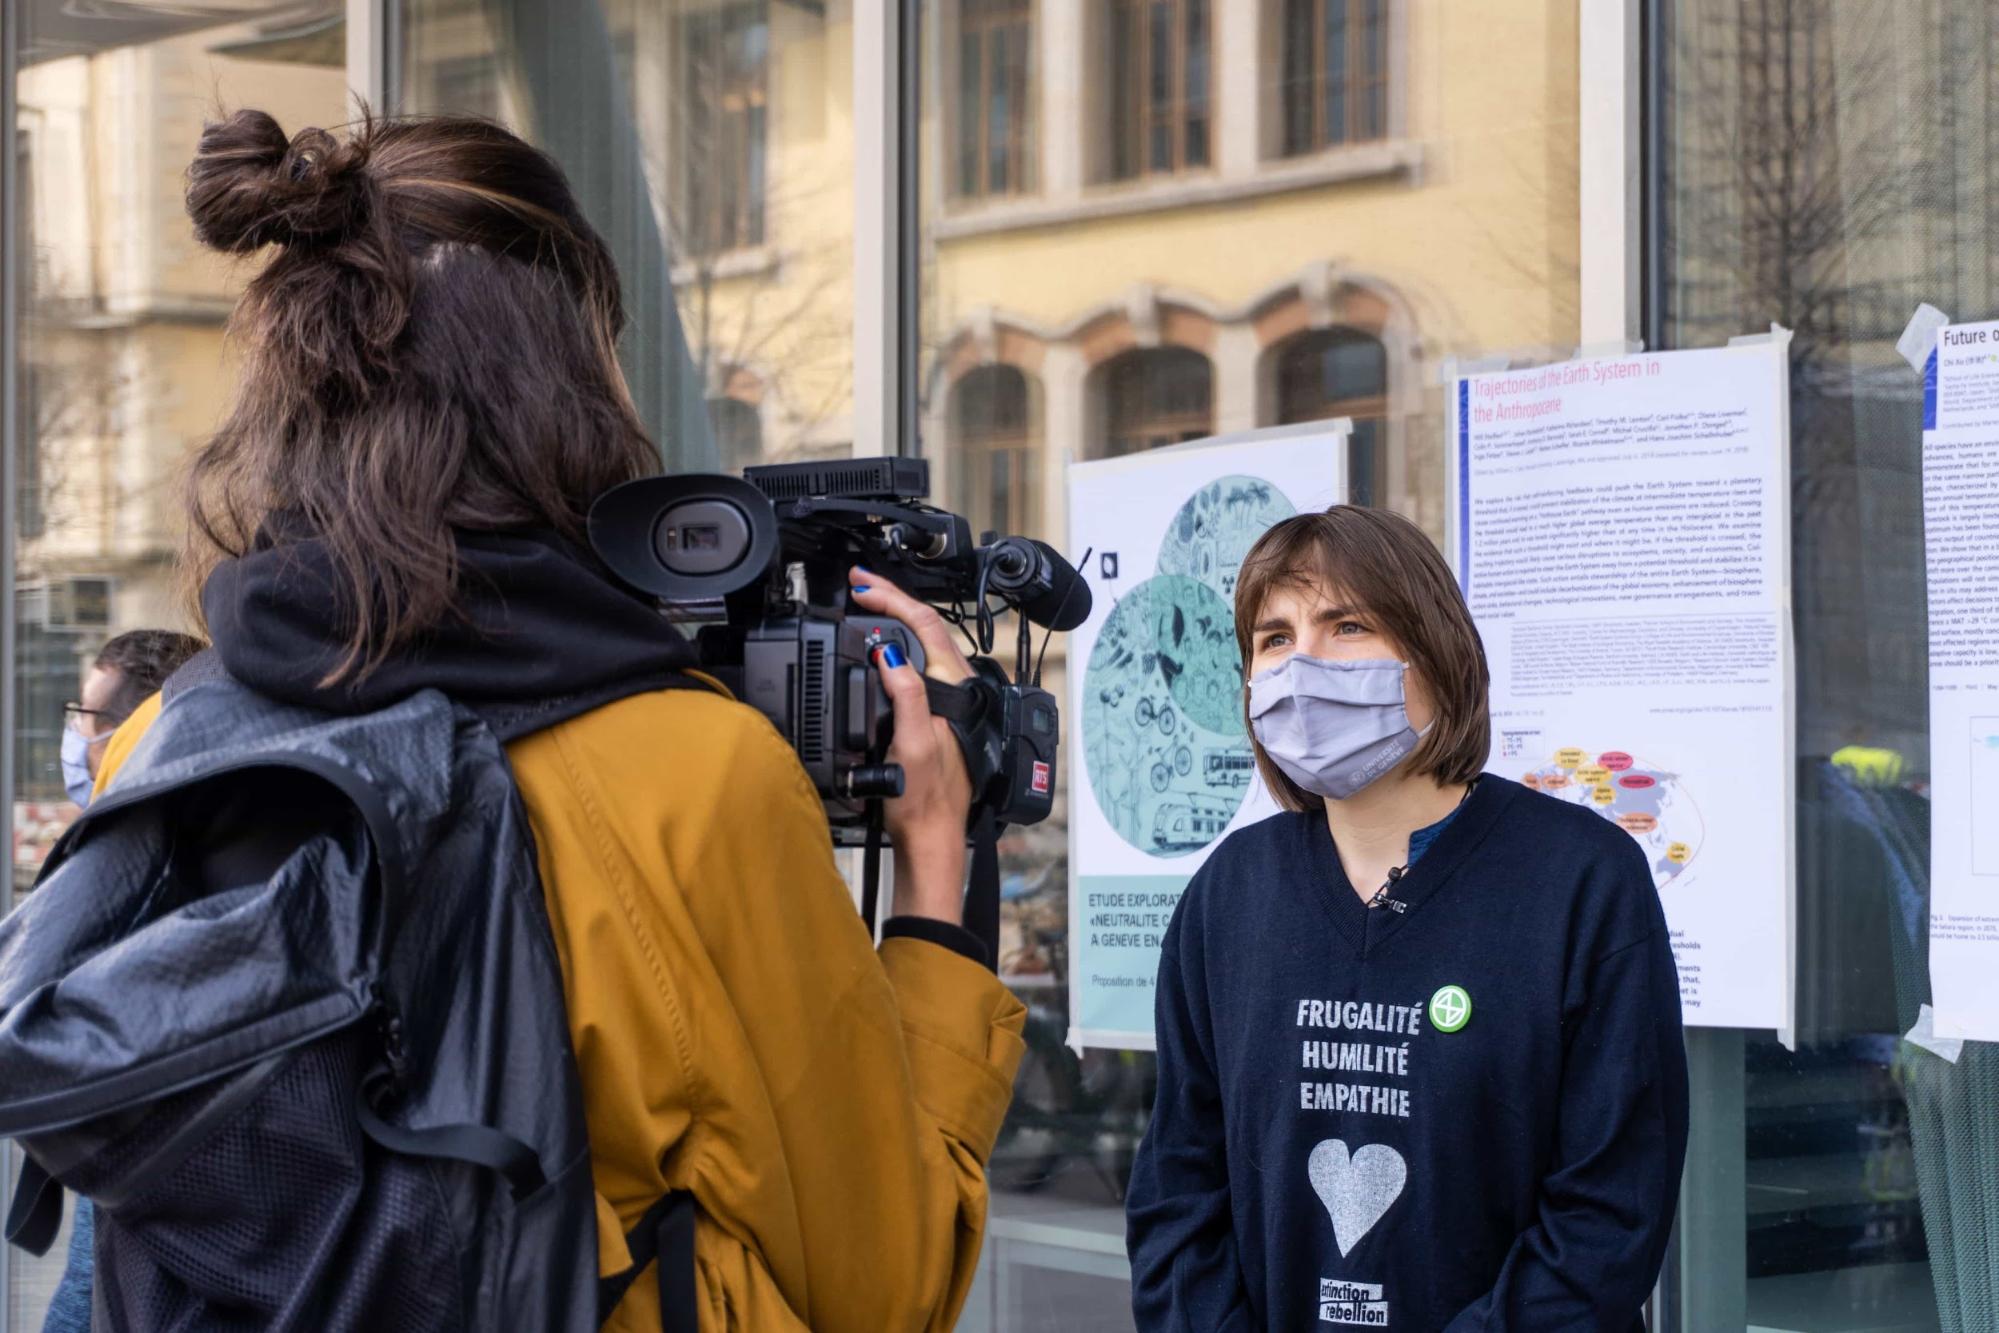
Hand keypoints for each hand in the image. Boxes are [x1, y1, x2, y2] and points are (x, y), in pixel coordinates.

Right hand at [848, 566, 975, 923]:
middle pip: (925, 627)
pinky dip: (895, 645)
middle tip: (859, 584)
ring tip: (867, 602)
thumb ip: (906, 695)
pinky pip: (916, 666)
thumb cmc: (924, 801)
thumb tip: (889, 652)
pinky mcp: (935, 715)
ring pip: (922, 645)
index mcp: (955, 688)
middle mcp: (956, 690)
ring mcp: (947, 702)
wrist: (932, 838)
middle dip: (891, 599)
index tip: (862, 586)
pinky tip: (879, 647)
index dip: (891, 598)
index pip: (924, 624)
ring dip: (895, 619)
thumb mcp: (911, 746)